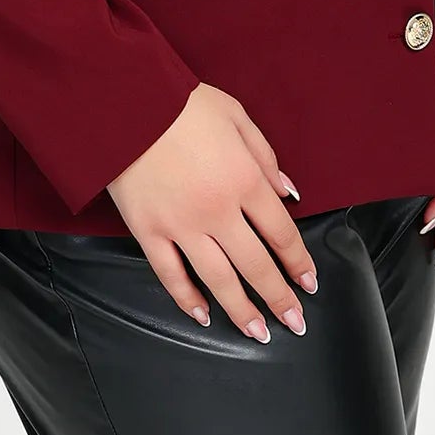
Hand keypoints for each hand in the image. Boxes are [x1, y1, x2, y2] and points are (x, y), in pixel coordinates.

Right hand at [105, 82, 318, 341]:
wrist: (125, 100)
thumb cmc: (182, 102)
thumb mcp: (235, 115)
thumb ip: (265, 157)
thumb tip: (289, 194)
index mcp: (243, 179)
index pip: (281, 233)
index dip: (299, 262)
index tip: (309, 284)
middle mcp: (217, 211)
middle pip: (256, 265)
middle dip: (279, 298)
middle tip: (295, 323)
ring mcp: (181, 225)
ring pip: (219, 280)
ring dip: (241, 311)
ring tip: (258, 333)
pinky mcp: (148, 231)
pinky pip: (170, 275)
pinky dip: (187, 299)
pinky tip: (202, 315)